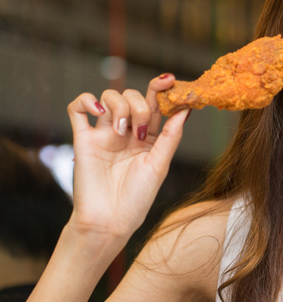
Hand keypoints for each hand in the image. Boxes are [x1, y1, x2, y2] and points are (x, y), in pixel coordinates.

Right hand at [65, 74, 187, 247]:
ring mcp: (104, 133)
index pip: (154, 104)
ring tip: (121, 132)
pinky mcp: (82, 139)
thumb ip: (171, 136)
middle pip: (132, 96)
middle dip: (140, 106)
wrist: (108, 221)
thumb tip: (186, 109)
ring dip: (119, 106)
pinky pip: (77, 108)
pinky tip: (98, 112)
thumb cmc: (137, 199)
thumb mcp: (159, 165)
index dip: (161, 88)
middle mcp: (127, 132)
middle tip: (139, 132)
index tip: (169, 80)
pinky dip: (87, 100)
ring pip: (108, 96)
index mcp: (149, 137)